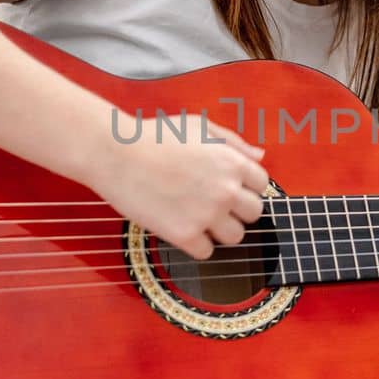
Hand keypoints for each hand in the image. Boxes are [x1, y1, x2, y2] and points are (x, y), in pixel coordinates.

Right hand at [89, 110, 268, 261]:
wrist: (115, 153)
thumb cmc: (155, 135)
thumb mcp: (199, 126)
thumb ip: (234, 143)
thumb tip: (260, 157)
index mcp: (233, 162)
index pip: (262, 185)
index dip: (246, 187)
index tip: (228, 187)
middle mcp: (226, 190)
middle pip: (254, 214)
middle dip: (237, 210)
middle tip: (213, 203)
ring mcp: (207, 214)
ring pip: (235, 237)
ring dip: (220, 230)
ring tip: (198, 217)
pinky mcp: (184, 235)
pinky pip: (207, 252)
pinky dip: (197, 244)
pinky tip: (182, 227)